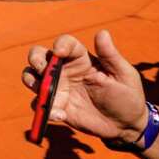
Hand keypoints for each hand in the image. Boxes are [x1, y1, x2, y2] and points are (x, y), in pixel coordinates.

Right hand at [22, 30, 148, 143]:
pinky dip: (44, 109)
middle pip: (39, 56)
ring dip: (31, 81)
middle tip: (42, 70)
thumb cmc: (127, 96)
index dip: (60, 44)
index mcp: (82, 60)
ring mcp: (58, 89)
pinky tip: (60, 115)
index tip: (60, 52)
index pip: (65, 44)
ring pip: (32, 77)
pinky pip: (40, 105)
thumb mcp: (123, 75)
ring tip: (43, 93)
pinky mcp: (56, 107)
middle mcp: (65, 71)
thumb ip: (110, 55)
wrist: (125, 126)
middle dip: (35, 59)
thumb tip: (102, 32)